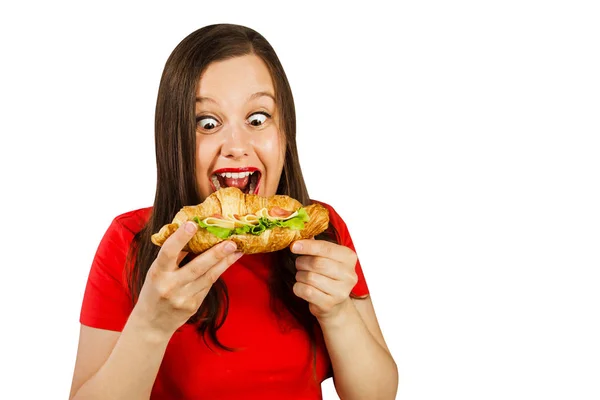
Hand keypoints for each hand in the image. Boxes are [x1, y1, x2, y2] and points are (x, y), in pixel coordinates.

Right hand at [132, 221, 242, 338]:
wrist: (152, 323)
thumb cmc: (154, 290)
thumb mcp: (156, 272)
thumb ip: (172, 256)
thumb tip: (193, 233)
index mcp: (157, 273)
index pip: (168, 253)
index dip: (180, 238)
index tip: (192, 224)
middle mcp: (170, 286)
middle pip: (196, 267)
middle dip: (215, 253)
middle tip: (231, 241)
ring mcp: (183, 298)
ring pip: (208, 277)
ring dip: (224, 261)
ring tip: (236, 249)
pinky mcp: (193, 306)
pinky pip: (209, 285)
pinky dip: (220, 271)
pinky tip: (230, 260)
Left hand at [290, 239, 358, 321]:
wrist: (336, 304)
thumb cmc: (329, 277)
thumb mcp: (327, 258)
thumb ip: (317, 246)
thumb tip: (300, 235)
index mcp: (349, 258)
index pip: (326, 248)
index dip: (308, 246)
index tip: (294, 245)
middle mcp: (349, 275)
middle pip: (317, 263)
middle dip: (302, 262)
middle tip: (299, 264)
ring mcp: (341, 291)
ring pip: (310, 277)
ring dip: (300, 276)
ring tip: (303, 277)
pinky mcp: (329, 304)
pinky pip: (306, 291)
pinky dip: (298, 288)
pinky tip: (303, 287)